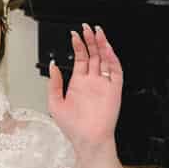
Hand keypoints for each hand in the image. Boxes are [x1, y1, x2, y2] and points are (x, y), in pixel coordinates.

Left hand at [47, 24, 122, 158]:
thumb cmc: (72, 126)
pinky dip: (112, 58)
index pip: (80, 58)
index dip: (78, 45)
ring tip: (97, 32)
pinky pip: (115, 70)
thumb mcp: (55, 103)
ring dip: (101, 45)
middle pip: (93, 55)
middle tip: (86, 28)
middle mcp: (92, 81)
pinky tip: (107, 48)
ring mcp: (104, 84)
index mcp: (78, 83)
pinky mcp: (114, 89)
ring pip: (105, 59)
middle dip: (90, 40)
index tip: (74, 34)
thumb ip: (54, 83)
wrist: (88, 139)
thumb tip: (53, 66)